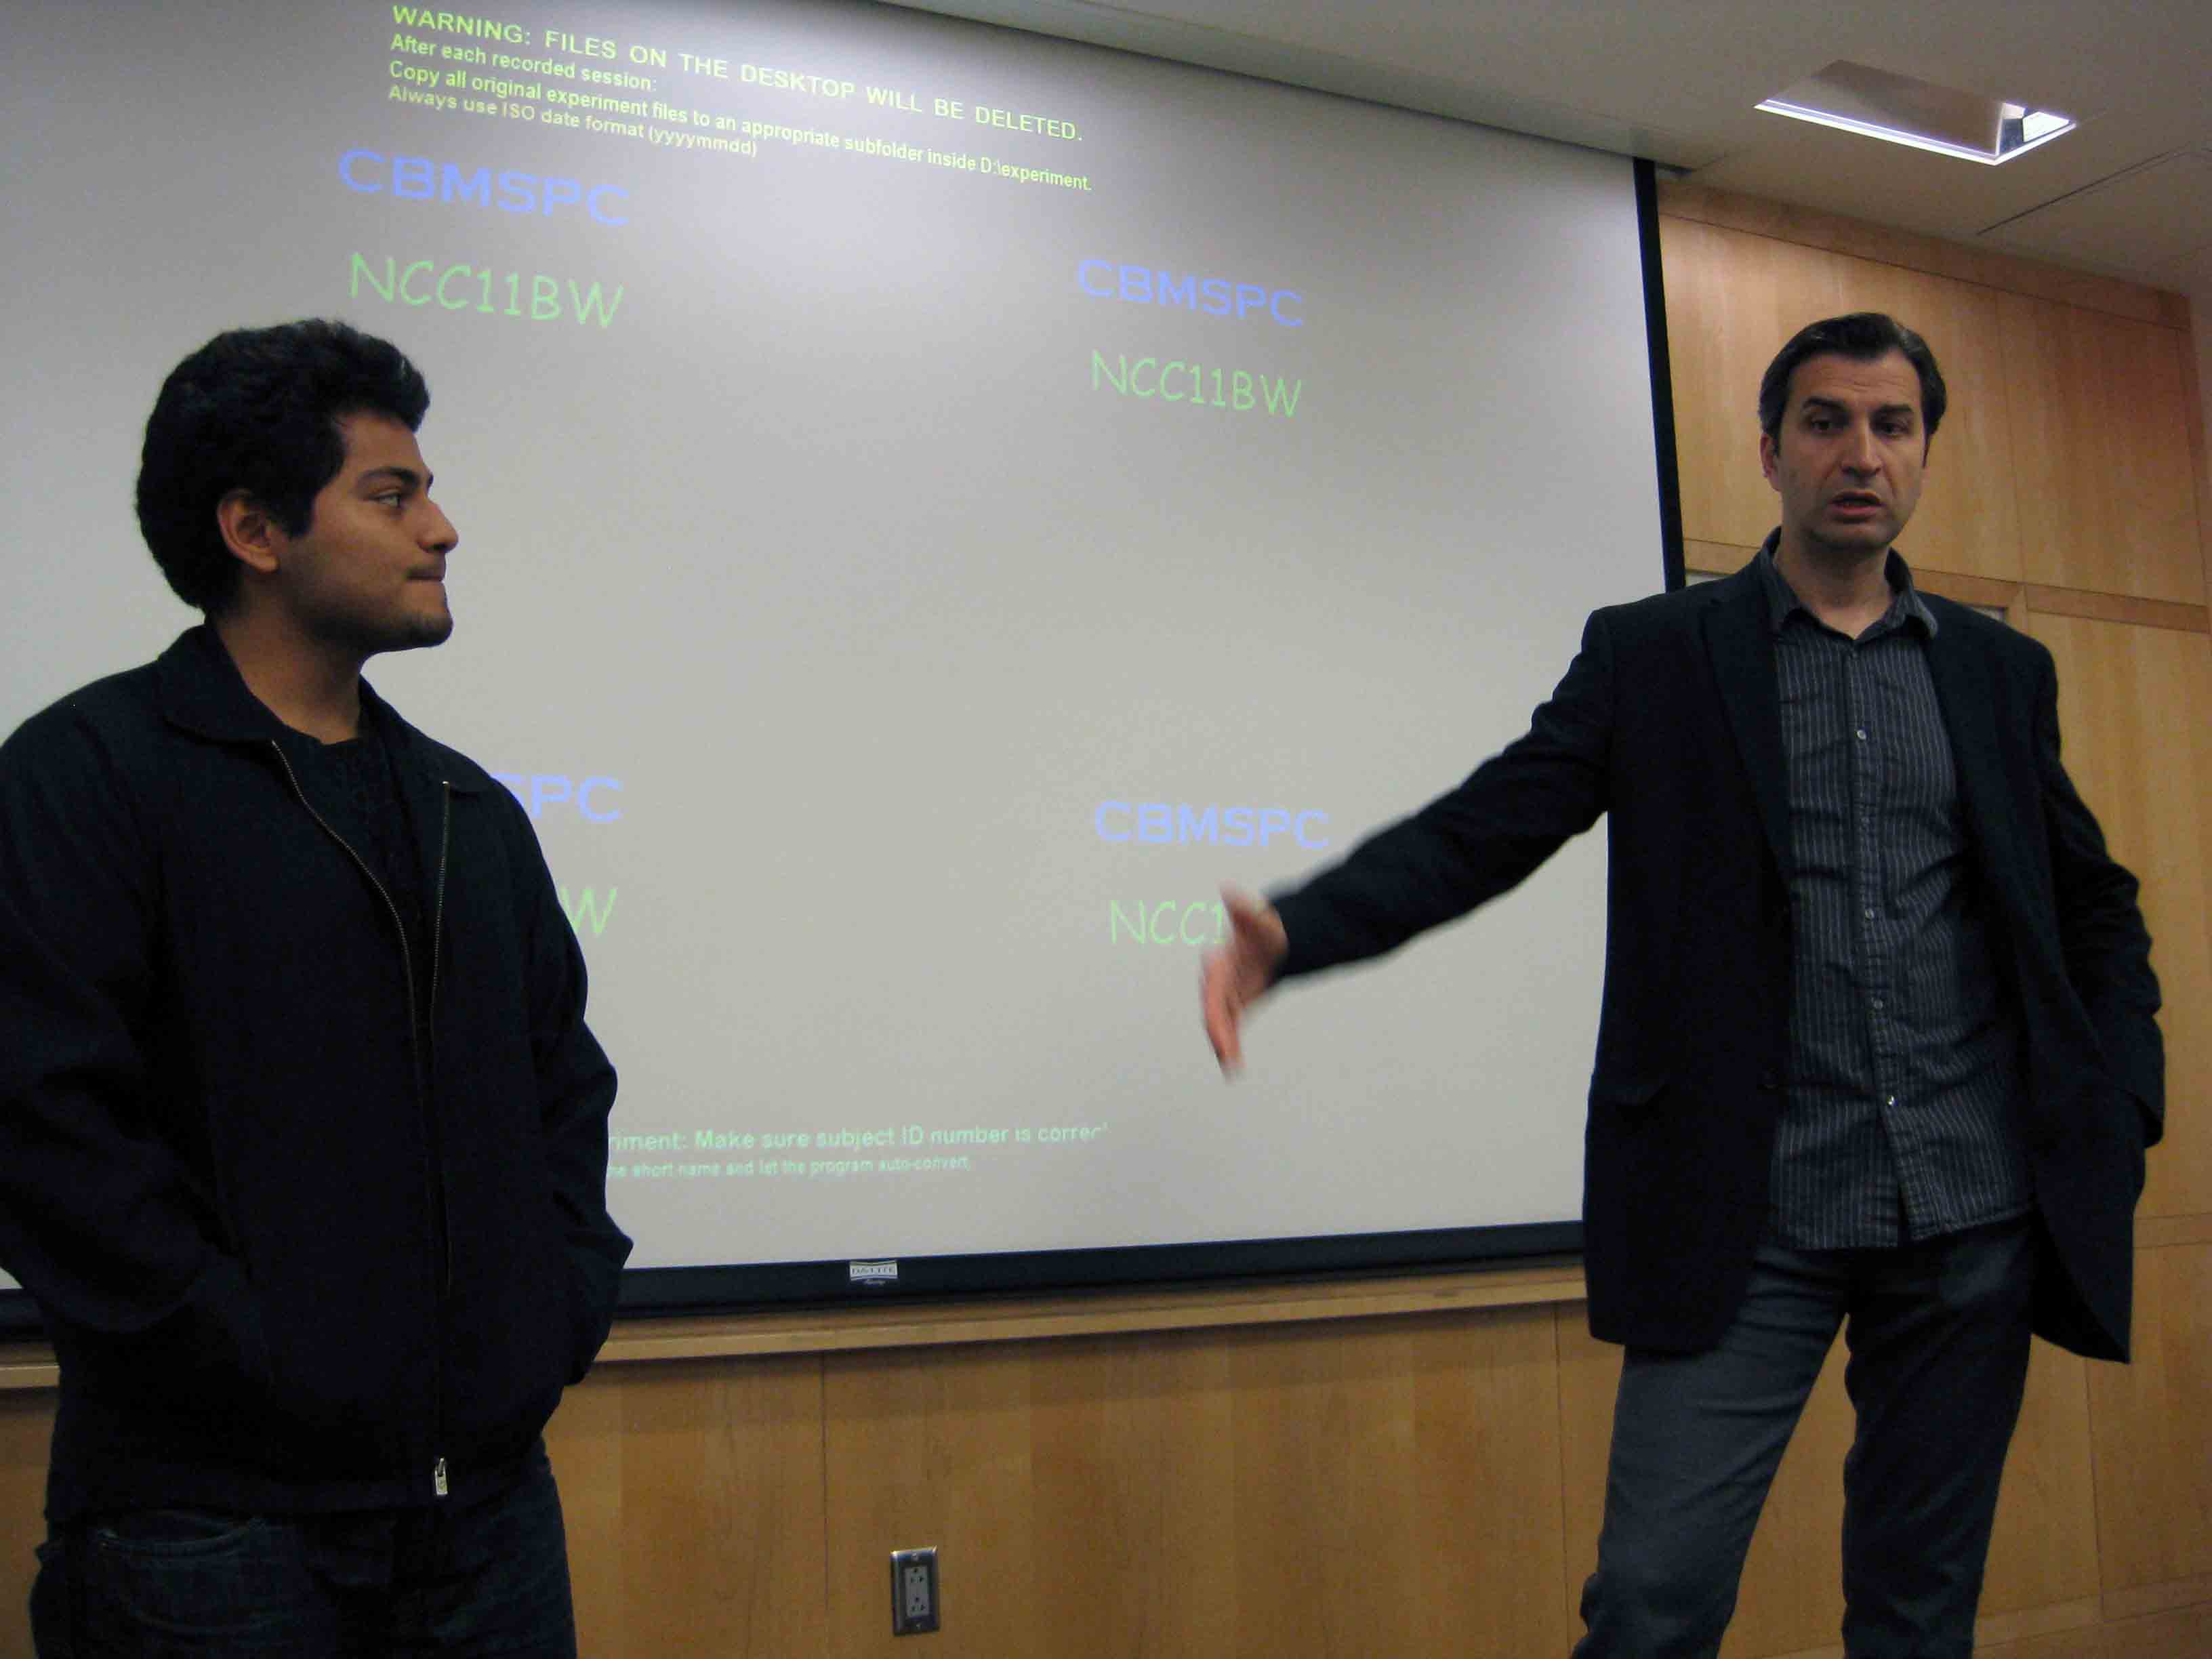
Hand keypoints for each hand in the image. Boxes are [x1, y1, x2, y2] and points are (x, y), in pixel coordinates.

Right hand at [1200, 887, 1286, 1075]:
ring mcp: (1226, 995)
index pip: (1213, 989)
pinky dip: (1230, 1045)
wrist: (1273, 939)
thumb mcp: (1259, 919)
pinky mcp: (1235, 1005)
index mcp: (1221, 963)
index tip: (1218, 1029)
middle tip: (1226, 1054)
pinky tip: (1233, 1067)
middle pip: (1214, 1011)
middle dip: (1218, 1033)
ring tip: (1231, 1066)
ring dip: (1224, 1044)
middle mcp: (1218, 981)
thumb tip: (1227, 889)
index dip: (1214, 1010)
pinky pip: (1230, 1027)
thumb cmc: (1264, 928)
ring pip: (1220, 1024)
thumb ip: (1244, 909)